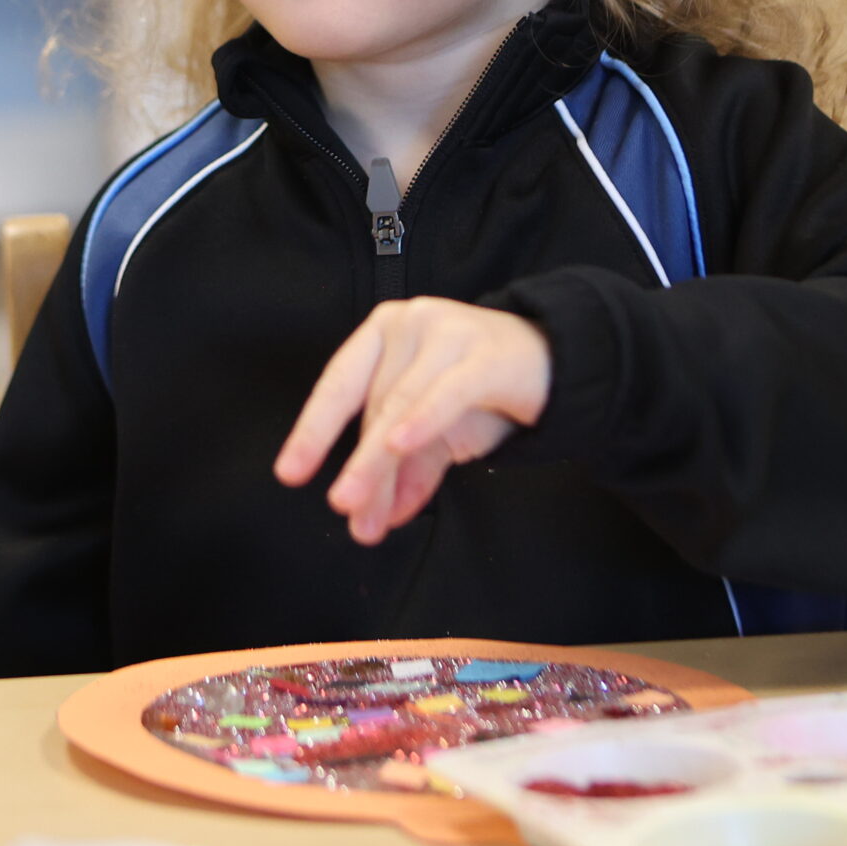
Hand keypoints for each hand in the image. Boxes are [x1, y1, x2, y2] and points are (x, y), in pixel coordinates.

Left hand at [273, 297, 552, 545]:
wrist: (556, 361)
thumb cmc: (482, 389)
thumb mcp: (435, 434)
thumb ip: (404, 472)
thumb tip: (372, 522)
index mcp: (382, 335)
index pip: (338, 384)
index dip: (313, 429)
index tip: (290, 473)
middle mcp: (407, 323)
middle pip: (374, 405)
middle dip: (360, 466)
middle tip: (342, 507)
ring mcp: (446, 332)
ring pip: (400, 404)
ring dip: (378, 460)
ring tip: (364, 506)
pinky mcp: (484, 354)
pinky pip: (446, 391)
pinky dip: (421, 419)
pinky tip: (400, 445)